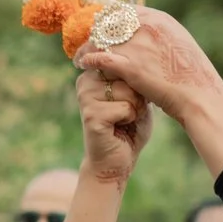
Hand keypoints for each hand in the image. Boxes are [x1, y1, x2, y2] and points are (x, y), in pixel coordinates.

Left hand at [69, 1, 222, 124]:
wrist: (199, 95)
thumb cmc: (192, 75)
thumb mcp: (179, 44)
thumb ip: (161, 35)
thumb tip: (148, 35)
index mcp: (159, 19)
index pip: (123, 10)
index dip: (108, 19)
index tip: (100, 28)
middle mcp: (146, 27)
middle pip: (108, 22)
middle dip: (94, 32)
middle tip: (87, 41)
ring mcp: (137, 46)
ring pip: (100, 39)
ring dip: (87, 47)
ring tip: (79, 55)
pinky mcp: (130, 67)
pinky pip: (99, 58)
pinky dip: (87, 59)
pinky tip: (82, 64)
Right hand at [73, 63, 153, 187]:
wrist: (115, 161)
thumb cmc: (129, 127)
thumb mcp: (136, 94)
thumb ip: (133, 76)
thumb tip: (136, 61)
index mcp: (94, 72)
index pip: (124, 60)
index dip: (137, 79)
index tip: (129, 97)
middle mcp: (85, 81)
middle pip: (127, 73)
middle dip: (136, 94)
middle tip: (127, 111)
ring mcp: (86, 97)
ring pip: (128, 91)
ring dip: (134, 108)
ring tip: (124, 119)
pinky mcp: (92, 115)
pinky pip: (126, 108)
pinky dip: (130, 119)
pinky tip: (119, 127)